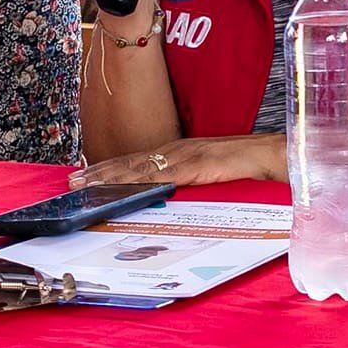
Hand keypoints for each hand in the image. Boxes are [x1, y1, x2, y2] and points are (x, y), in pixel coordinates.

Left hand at [69, 134, 285, 188]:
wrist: (275, 155)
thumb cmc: (249, 167)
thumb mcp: (213, 176)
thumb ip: (192, 182)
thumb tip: (173, 197)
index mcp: (181, 153)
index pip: (139, 161)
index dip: (111, 168)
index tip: (86, 176)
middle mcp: (179, 151)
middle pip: (131, 162)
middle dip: (100, 172)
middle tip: (72, 182)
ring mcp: (187, 157)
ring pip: (140, 167)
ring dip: (110, 176)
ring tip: (85, 184)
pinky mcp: (197, 166)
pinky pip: (162, 176)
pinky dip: (140, 182)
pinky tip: (123, 187)